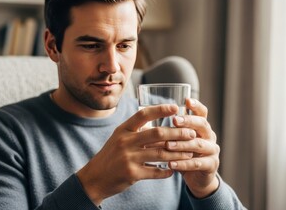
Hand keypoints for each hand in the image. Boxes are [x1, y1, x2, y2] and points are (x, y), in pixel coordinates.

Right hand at [76, 104, 195, 204]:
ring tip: (189, 152)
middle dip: (177, 133)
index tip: (176, 107)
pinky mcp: (132, 174)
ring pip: (160, 154)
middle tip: (191, 133)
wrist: (94, 178)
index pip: (143, 114)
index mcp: (123, 130)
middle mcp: (125, 141)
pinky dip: (167, 171)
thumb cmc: (110, 156)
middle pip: (157, 134)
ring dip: (178, 153)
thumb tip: (157, 124)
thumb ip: (136, 131)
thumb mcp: (119, 138)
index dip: (160, 109)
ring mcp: (128, 158)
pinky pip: (156, 172)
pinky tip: (175, 169)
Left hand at [167, 98, 219, 197]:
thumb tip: (142, 125)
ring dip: (182, 144)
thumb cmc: (182, 153)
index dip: (196, 105)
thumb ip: (165, 132)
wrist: (196, 176)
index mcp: (201, 126)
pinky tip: (170, 164)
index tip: (186, 100)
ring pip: (199, 144)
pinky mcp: (211, 165)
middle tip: (174, 120)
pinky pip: (197, 163)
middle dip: (188, 122)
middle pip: (202, 124)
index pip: (202, 112)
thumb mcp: (175, 140)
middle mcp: (209, 135)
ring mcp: (212, 150)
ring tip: (168, 145)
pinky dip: (183, 164)